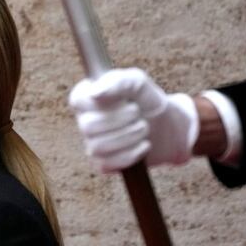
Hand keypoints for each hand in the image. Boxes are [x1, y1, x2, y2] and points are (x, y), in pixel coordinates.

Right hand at [68, 68, 198, 172]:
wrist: (169, 127)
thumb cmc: (147, 100)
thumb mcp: (137, 82)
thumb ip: (118, 82)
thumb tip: (94, 93)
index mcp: (87, 98)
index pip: (77, 100)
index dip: (101, 103)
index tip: (124, 100)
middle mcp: (85, 121)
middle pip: (88, 126)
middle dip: (121, 120)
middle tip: (139, 114)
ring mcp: (92, 144)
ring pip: (98, 147)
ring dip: (128, 137)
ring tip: (144, 128)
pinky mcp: (103, 163)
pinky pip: (107, 164)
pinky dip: (131, 154)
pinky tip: (144, 145)